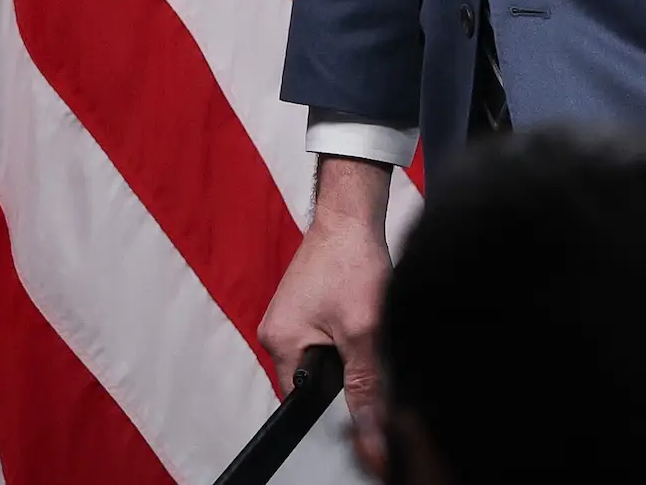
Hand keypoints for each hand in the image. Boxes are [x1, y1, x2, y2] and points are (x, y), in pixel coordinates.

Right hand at [259, 158, 392, 473]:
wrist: (352, 215)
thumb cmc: (350, 261)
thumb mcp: (362, 330)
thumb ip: (364, 384)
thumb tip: (370, 429)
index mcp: (278, 342)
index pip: (300, 398)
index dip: (331, 399)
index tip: (358, 384)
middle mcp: (276, 331)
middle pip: (311, 378)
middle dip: (341, 371)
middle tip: (364, 342)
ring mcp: (289, 316)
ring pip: (320, 356)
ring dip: (345, 350)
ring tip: (361, 322)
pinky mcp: (305, 304)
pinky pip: (323, 336)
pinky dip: (344, 332)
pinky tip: (359, 312)